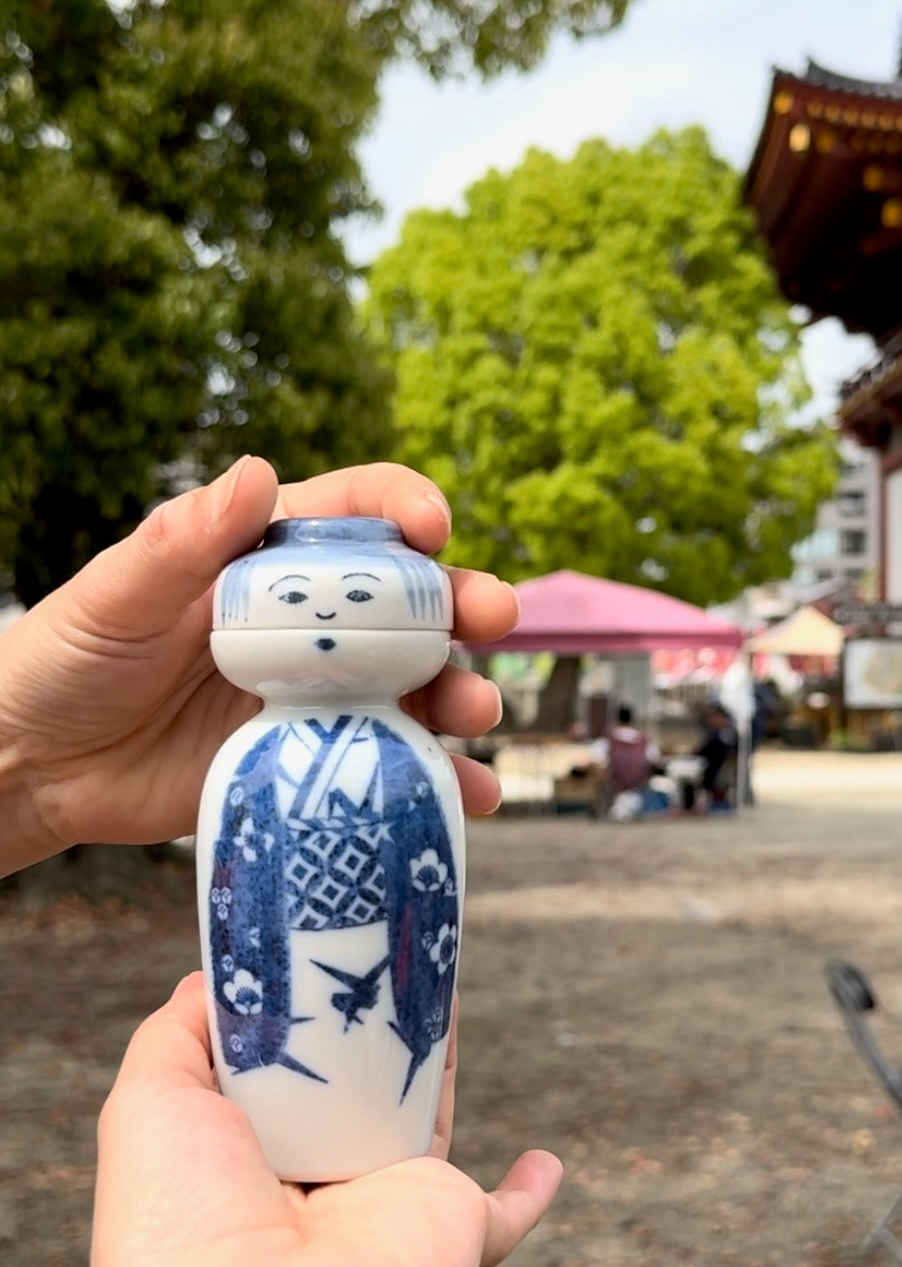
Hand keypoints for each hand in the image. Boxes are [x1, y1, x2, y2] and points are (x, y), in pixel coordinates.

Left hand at [0, 459, 517, 874]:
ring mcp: (322, 695)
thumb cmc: (69, 658)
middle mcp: (312, 623)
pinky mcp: (318, 762)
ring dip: (464, 693)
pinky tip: (470, 794)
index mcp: (271, 560)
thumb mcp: (116, 594)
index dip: (406, 507)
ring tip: (476, 713)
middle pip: (414, 602)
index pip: (357, 514)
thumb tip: (258, 472)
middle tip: (493, 615)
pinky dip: (442, 781)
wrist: (40, 766)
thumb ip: (184, 542)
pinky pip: (394, 765)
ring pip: (420, 685)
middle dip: (466, 603)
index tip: (432, 526)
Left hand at [58, 974, 561, 1266]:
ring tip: (441, 970)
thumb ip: (180, 1033)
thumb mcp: (149, 1106)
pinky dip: (530, 1192)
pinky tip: (545, 1164)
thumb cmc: (181, 1236)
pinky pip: (505, 1214)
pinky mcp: (453, 1227)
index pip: (277, 1066)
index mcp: (243, 1155)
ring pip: (426, 1108)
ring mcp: (387, 1202)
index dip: (296, 1006)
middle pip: (356, 1077)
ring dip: (437, 1052)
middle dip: (369, 1013)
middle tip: (388, 933)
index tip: (314, 940)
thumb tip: (222, 979)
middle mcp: (316, 1177)